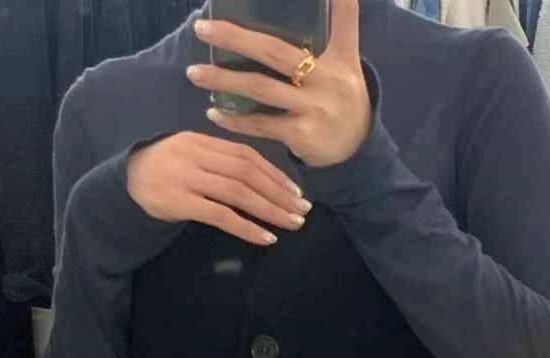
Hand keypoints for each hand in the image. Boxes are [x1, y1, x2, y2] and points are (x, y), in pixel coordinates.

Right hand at [126, 131, 309, 245]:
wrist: (123, 184)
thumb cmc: (162, 172)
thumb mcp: (189, 155)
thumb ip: (218, 160)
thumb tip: (259, 176)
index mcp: (201, 140)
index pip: (246, 154)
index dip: (274, 173)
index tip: (295, 191)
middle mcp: (197, 155)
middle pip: (247, 173)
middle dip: (278, 193)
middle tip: (301, 210)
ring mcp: (188, 178)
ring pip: (238, 193)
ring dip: (269, 210)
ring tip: (290, 224)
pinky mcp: (180, 202)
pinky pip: (221, 216)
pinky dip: (246, 227)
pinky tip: (265, 238)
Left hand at [187, 0, 371, 167]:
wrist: (355, 151)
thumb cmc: (342, 98)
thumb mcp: (347, 62)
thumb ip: (341, 26)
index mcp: (339, 58)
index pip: (343, 19)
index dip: (339, 2)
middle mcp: (327, 81)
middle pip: (274, 52)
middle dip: (235, 38)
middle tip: (202, 29)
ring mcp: (313, 110)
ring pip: (261, 89)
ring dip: (224, 80)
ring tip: (194, 73)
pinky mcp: (301, 136)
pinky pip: (262, 125)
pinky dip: (236, 120)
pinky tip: (214, 112)